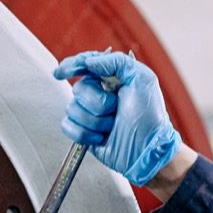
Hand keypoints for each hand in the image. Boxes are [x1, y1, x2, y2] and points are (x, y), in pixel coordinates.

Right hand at [53, 51, 182, 187]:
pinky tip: (101, 137)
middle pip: (79, 88)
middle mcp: (99, 93)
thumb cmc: (150, 117)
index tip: (62, 72)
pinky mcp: (84, 132)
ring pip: (72, 109)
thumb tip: (89, 62)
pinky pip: (68, 127)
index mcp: (113, 77)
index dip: (72, 65)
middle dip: (98, 102)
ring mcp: (91, 113)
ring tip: (112, 125)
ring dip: (95, 121)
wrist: (147, 150)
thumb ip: (116, 61)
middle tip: (116, 109)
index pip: (86, 64)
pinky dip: (84, 133)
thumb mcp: (142, 80)